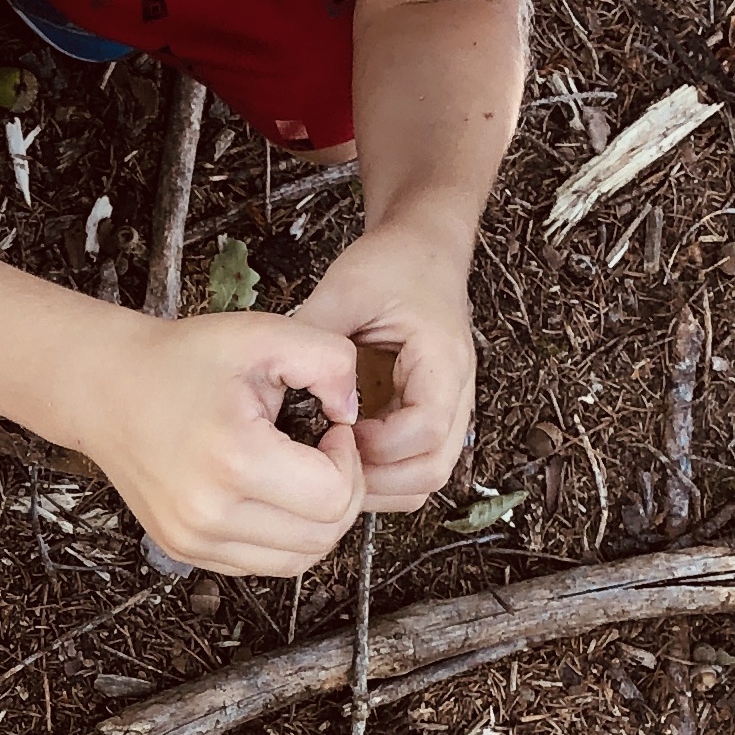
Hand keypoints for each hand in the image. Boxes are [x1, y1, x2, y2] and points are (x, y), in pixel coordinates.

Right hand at [77, 307, 369, 573]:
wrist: (105, 388)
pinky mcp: (187, 551)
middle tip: (324, 452)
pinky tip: (274, 493)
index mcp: (233, 460)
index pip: (334, 496)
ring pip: (300, 560)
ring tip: (302, 475)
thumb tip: (353, 413)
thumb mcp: (262, 334)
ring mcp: (194, 540)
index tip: (332, 430)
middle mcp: (210, 514)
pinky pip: (265, 564)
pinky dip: (285, 536)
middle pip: (324, 536)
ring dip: (318, 521)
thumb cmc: (179, 360)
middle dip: (343, 492)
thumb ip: (329, 359)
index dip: (351, 461)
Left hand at [299, 220, 479, 512]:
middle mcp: (456, 394)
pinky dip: (384, 476)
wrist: (423, 249)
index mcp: (443, 361)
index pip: (426, 430)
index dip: (378, 445)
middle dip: (378, 479)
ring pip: (427, 477)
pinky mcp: (428, 416)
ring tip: (332, 468)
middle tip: (328, 464)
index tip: (336, 431)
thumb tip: (277, 382)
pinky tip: (344, 459)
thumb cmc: (393, 264)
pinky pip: (415, 465)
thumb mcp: (347, 288)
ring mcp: (447, 409)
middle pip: (432, 469)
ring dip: (381, 485)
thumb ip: (316, 334)